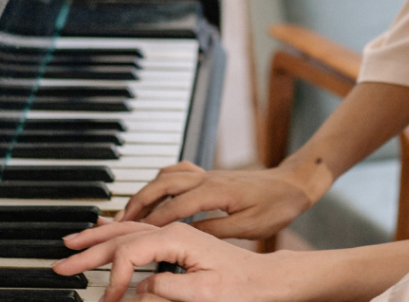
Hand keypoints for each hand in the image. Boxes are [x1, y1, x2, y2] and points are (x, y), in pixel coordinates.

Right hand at [54, 220, 272, 301]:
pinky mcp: (182, 231)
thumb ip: (170, 290)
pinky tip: (112, 225)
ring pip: (131, 224)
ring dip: (100, 233)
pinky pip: (145, 221)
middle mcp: (176, 225)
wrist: (265, 276)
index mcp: (180, 236)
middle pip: (124, 231)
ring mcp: (178, 226)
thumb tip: (137, 289)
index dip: (113, 277)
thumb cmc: (242, 286)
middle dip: (90, 249)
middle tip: (60, 265)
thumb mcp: (208, 294)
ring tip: (74, 242)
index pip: (131, 250)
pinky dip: (122, 224)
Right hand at [116, 161, 320, 238]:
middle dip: (136, 203)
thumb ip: (215, 230)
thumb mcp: (248, 227)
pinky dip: (160, 180)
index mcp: (215, 191)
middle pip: (161, 185)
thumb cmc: (276, 206)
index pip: (173, 207)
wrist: (293, 184)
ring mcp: (208, 173)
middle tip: (115, 223)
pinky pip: (177, 171)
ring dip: (144, 191)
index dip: (151, 222)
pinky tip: (153, 192)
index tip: (130, 236)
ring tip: (126, 211)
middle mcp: (207, 177)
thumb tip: (185, 237)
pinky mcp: (210, 174)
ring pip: (166, 176)